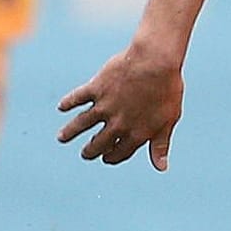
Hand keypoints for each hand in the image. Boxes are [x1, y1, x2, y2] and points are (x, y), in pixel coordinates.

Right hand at [57, 46, 185, 169]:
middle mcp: (117, 123)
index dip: (113, 157)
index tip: (107, 158)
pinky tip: (62, 107)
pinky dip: (68, 102)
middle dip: (91, 151)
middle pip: (99, 143)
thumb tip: (161, 168)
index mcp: (136, 132)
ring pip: (81, 124)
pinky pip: (77, 97)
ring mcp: (104, 106)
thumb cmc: (167, 89)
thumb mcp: (169, 120)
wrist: (155, 62)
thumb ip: (161, 145)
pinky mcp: (96, 88)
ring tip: (61, 138)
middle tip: (86, 153)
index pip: (120, 152)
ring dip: (70, 132)